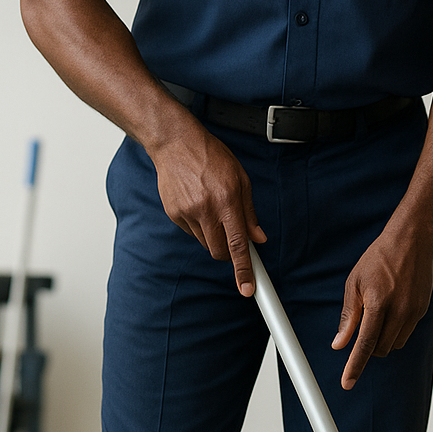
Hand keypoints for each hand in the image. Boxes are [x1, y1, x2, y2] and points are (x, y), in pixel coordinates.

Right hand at [150, 117, 265, 294]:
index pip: (238, 245)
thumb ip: (249, 212)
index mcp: (227, 200)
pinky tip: (198, 204)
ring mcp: (187, 213)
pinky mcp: (174, 214)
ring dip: (214, 236)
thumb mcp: (240, 178)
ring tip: (212, 209)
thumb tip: (258, 238)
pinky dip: (199, 226)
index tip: (248, 289)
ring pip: (205, 243)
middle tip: (232, 239)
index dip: (244, 270)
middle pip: (219, 251)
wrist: (175, 142)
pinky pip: (191, 232)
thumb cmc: (210, 156)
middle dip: (229, 253)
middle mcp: (206, 209)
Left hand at [332, 226, 432, 388]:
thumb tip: (339, 344)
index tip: (347, 383)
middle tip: (362, 331)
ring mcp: (413, 312)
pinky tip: (391, 309)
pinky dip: (395, 331)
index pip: (364, 344)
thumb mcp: (355, 283)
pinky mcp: (422, 310)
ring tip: (378, 315)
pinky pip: (406, 333)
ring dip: (383, 341)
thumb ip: (349, 317)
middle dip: (369, 349)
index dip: (355, 366)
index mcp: (378, 303)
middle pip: (381, 349)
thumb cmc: (379, 258)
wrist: (412, 241)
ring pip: (395, 344)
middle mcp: (398, 310)